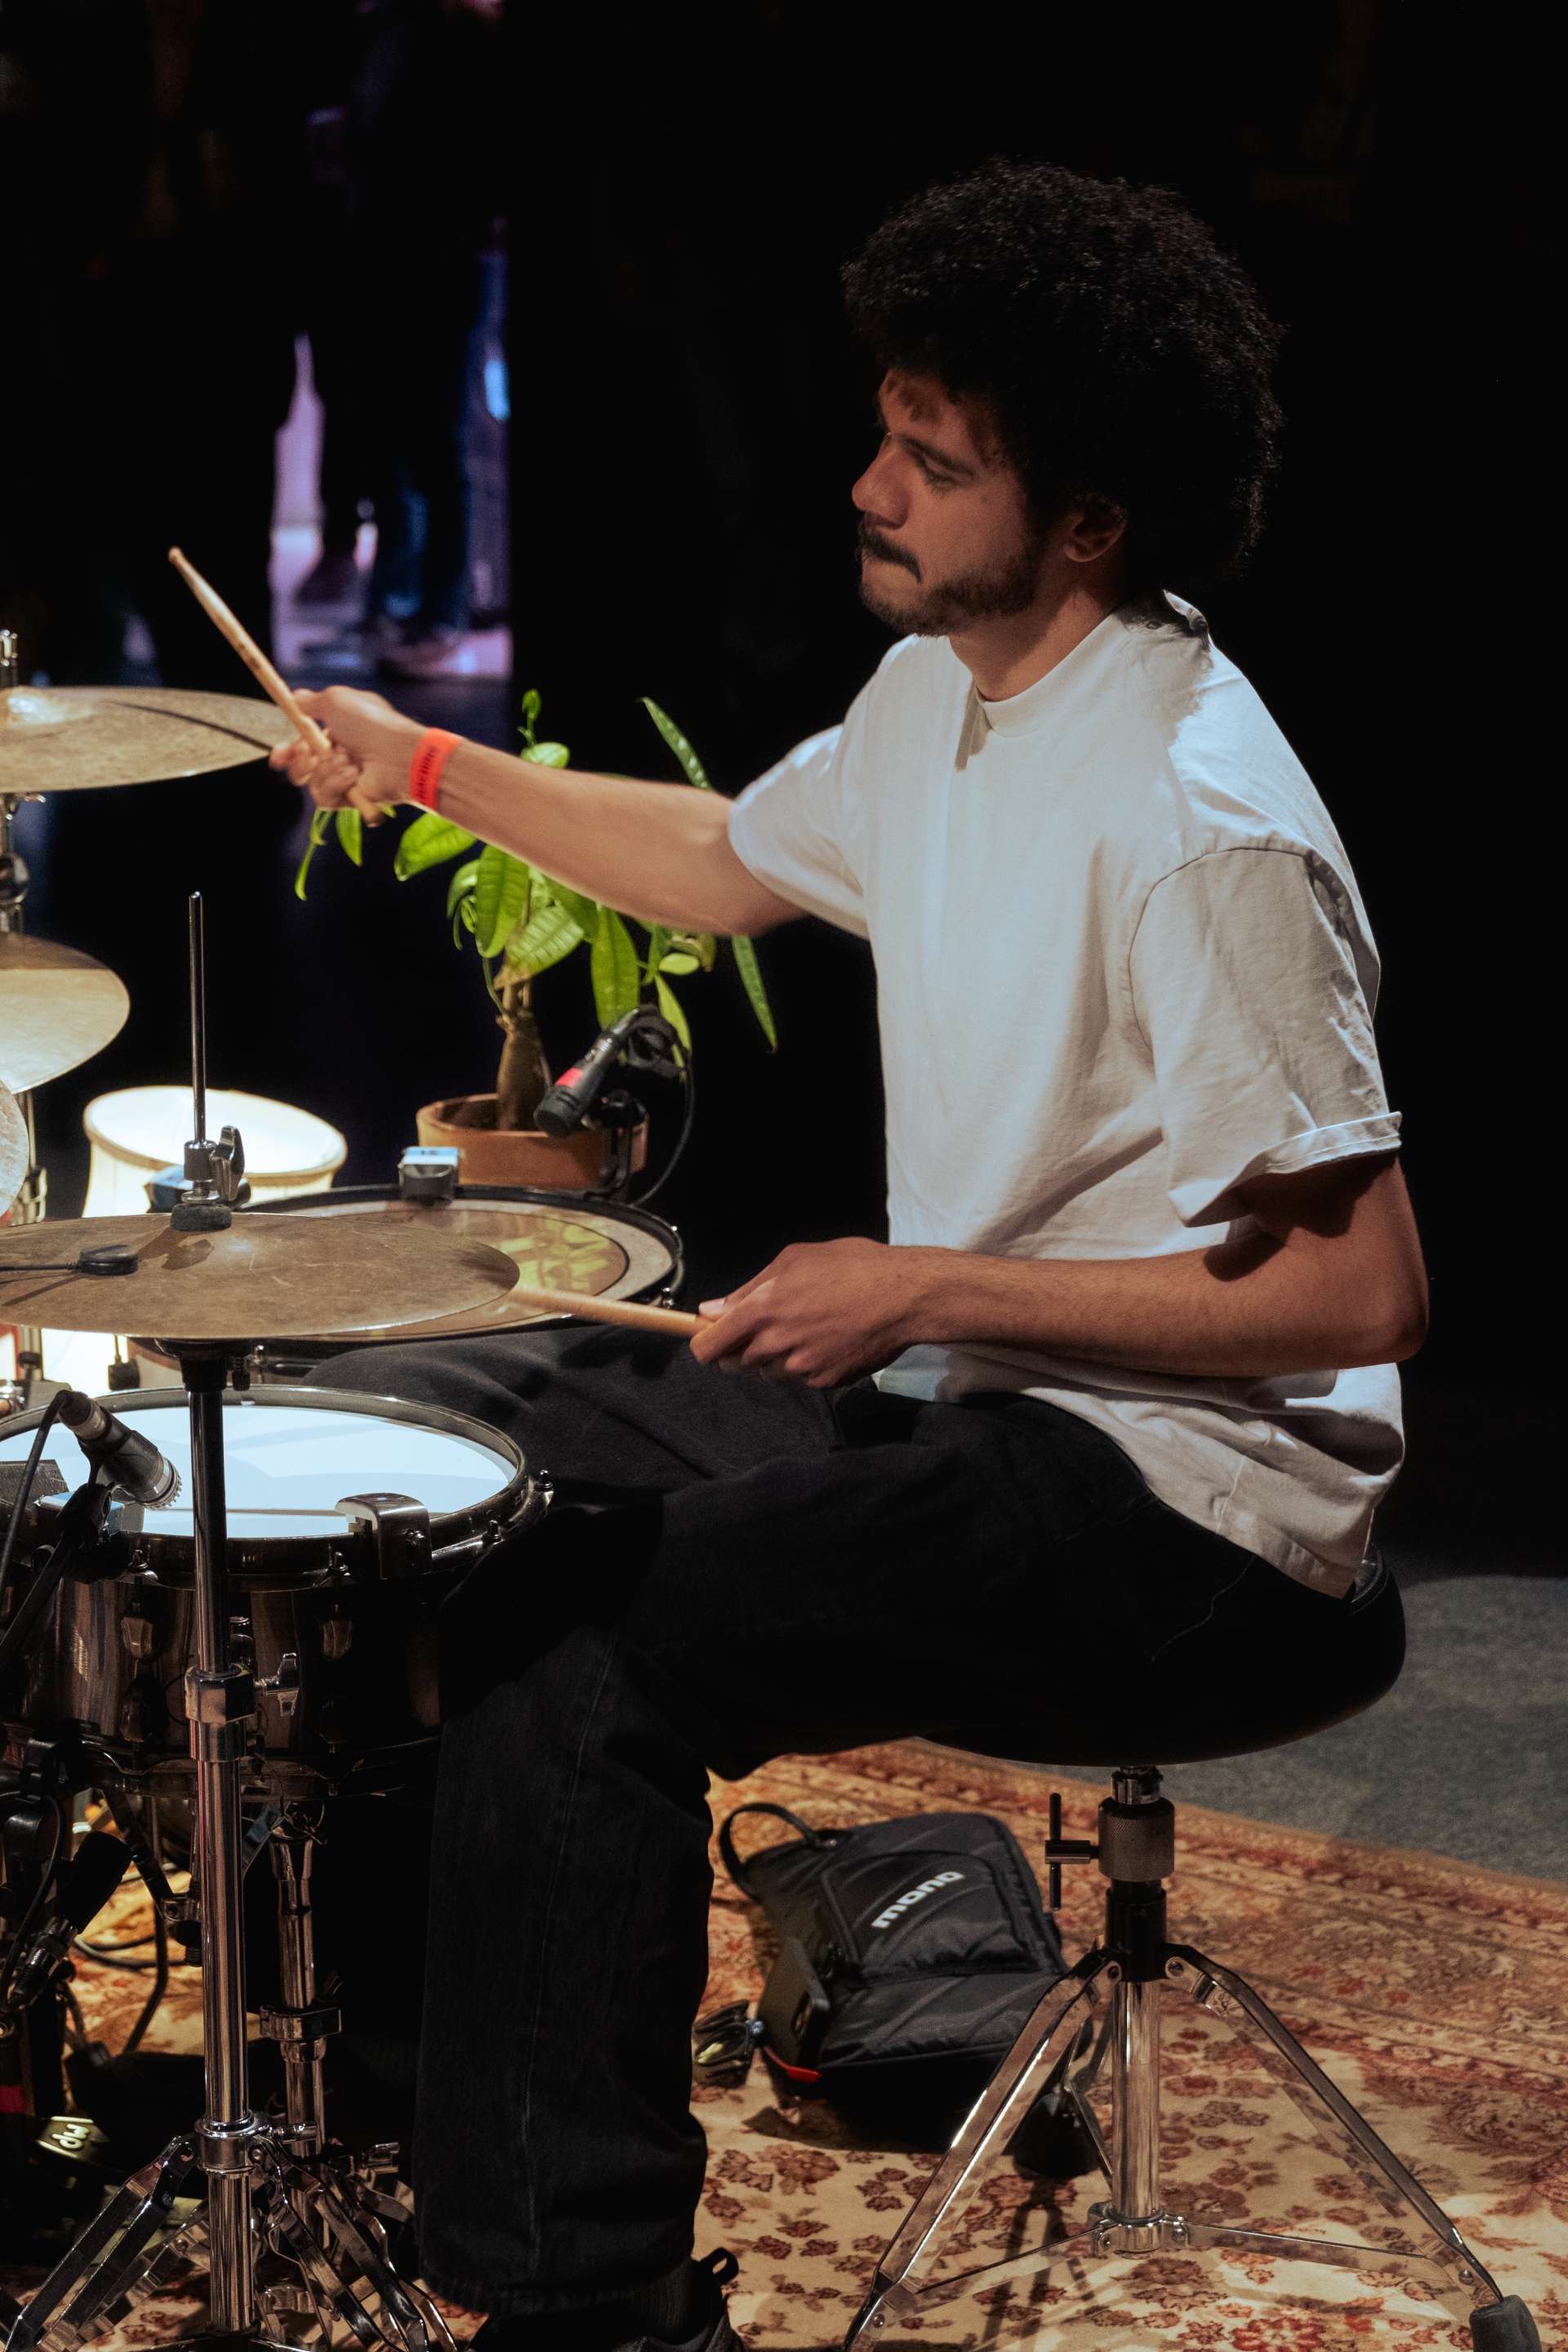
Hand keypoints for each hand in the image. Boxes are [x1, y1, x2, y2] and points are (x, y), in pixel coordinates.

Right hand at [268, 686, 426, 824]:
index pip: (303, 745)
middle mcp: (340, 757)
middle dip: (298, 763)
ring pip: (311, 783)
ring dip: (324, 769)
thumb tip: (296, 697)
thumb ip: (312, 701)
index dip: (286, 752)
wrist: (398, 753)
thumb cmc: (371, 723)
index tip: (278, 756)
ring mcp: (345, 779)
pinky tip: (352, 775)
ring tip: (346, 760)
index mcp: (337, 733)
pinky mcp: (350, 799)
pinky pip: (325, 798)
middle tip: (308, 755)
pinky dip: (335, 783)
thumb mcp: (337, 701)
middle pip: (302, 769)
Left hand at [689, 1238, 941, 1387]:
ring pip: (767, 1371)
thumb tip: (712, 1310)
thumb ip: (749, 1288)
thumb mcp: (795, 1259)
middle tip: (770, 1324)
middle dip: (743, 1347)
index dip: (705, 1344)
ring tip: (806, 1327)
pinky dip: (805, 1363)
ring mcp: (800, 1368)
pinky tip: (827, 1339)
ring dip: (775, 1356)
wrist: (905, 1297)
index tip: (712, 1337)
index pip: (708, 1348)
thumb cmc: (852, 1266)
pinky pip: (799, 1378)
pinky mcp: (823, 1382)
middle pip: (735, 1363)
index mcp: (762, 1310)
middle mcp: (775, 1344)